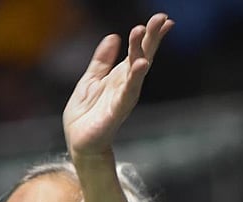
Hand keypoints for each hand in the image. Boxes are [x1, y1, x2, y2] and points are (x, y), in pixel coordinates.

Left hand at [63, 13, 173, 158]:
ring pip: (136, 71)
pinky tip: (140, 65)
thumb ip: (101, 60)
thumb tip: (113, 37)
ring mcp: (123, 97)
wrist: (78, 141)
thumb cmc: (86, 114)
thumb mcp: (90, 79)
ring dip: (141, 52)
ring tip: (144, 33)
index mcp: (120, 75)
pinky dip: (134, 79)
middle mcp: (126, 84)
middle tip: (161, 18)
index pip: (139, 51)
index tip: (164, 19)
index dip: (150, 35)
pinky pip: (127, 92)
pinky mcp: (116, 111)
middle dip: (151, 37)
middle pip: (142, 56)